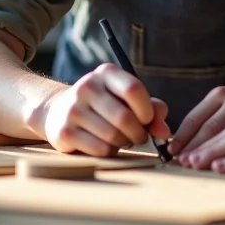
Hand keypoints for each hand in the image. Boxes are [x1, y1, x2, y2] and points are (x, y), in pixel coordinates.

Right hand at [40, 63, 170, 156]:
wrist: (59, 111)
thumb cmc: (105, 105)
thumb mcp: (127, 100)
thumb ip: (153, 110)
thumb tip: (164, 133)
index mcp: (106, 73)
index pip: (133, 89)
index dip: (147, 111)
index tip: (148, 121)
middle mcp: (87, 86)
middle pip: (124, 117)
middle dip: (138, 133)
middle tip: (139, 137)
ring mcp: (73, 109)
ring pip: (113, 136)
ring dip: (124, 143)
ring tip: (122, 139)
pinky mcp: (64, 131)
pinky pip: (99, 149)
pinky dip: (109, 151)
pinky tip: (105, 144)